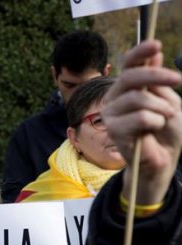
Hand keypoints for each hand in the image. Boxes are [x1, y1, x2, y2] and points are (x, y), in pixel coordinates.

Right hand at [102, 41, 181, 203]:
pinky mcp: (113, 129)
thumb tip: (154, 55)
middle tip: (178, 79)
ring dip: (161, 108)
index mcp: (128, 88)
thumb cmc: (166, 130)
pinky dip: (156, 122)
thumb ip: (159, 82)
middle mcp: (115, 97)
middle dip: (156, 75)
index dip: (140, 52)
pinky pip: (140, 117)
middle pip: (130, 77)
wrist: (162, 159)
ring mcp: (111, 113)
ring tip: (165, 118)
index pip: (129, 64)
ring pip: (138, 98)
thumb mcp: (169, 100)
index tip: (156, 44)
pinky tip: (153, 131)